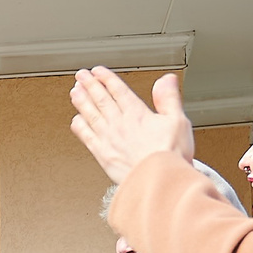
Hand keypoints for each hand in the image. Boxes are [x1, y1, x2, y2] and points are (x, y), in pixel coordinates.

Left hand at [69, 67, 195, 183]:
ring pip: (91, 114)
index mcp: (137, 114)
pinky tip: (76, 120)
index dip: (107, 78)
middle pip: (101, 99)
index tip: (98, 71)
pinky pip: (86, 136)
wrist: (158, 182)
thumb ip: (169, 99)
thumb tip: (166, 80)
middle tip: (81, 75)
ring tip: (74, 91)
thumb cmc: (169, 156)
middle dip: (90, 85)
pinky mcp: (102, 155)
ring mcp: (108, 139)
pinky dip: (79, 126)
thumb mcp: (178, 121)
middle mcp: (119, 124)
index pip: (118, 90)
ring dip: (82, 101)